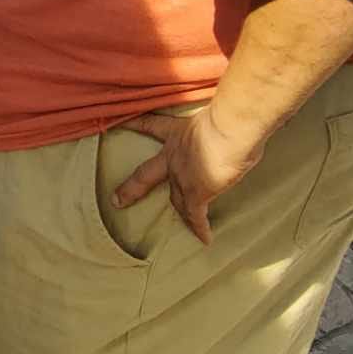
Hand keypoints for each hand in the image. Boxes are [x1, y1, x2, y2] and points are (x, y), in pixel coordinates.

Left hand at [111, 108, 266, 246]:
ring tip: (171, 225)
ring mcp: (183, 177)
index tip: (122, 124)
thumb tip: (235, 121)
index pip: (152, 126)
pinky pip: (197, 216)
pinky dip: (200, 227)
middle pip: (146, 174)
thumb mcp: (215, 114)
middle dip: (131, 188)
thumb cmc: (228, 115)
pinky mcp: (197, 193)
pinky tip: (204, 239)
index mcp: (178, 133)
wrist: (230, 128)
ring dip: (176, 212)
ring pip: (175, 199)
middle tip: (117, 200)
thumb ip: (218, 121)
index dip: (136, 124)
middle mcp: (174, 156)